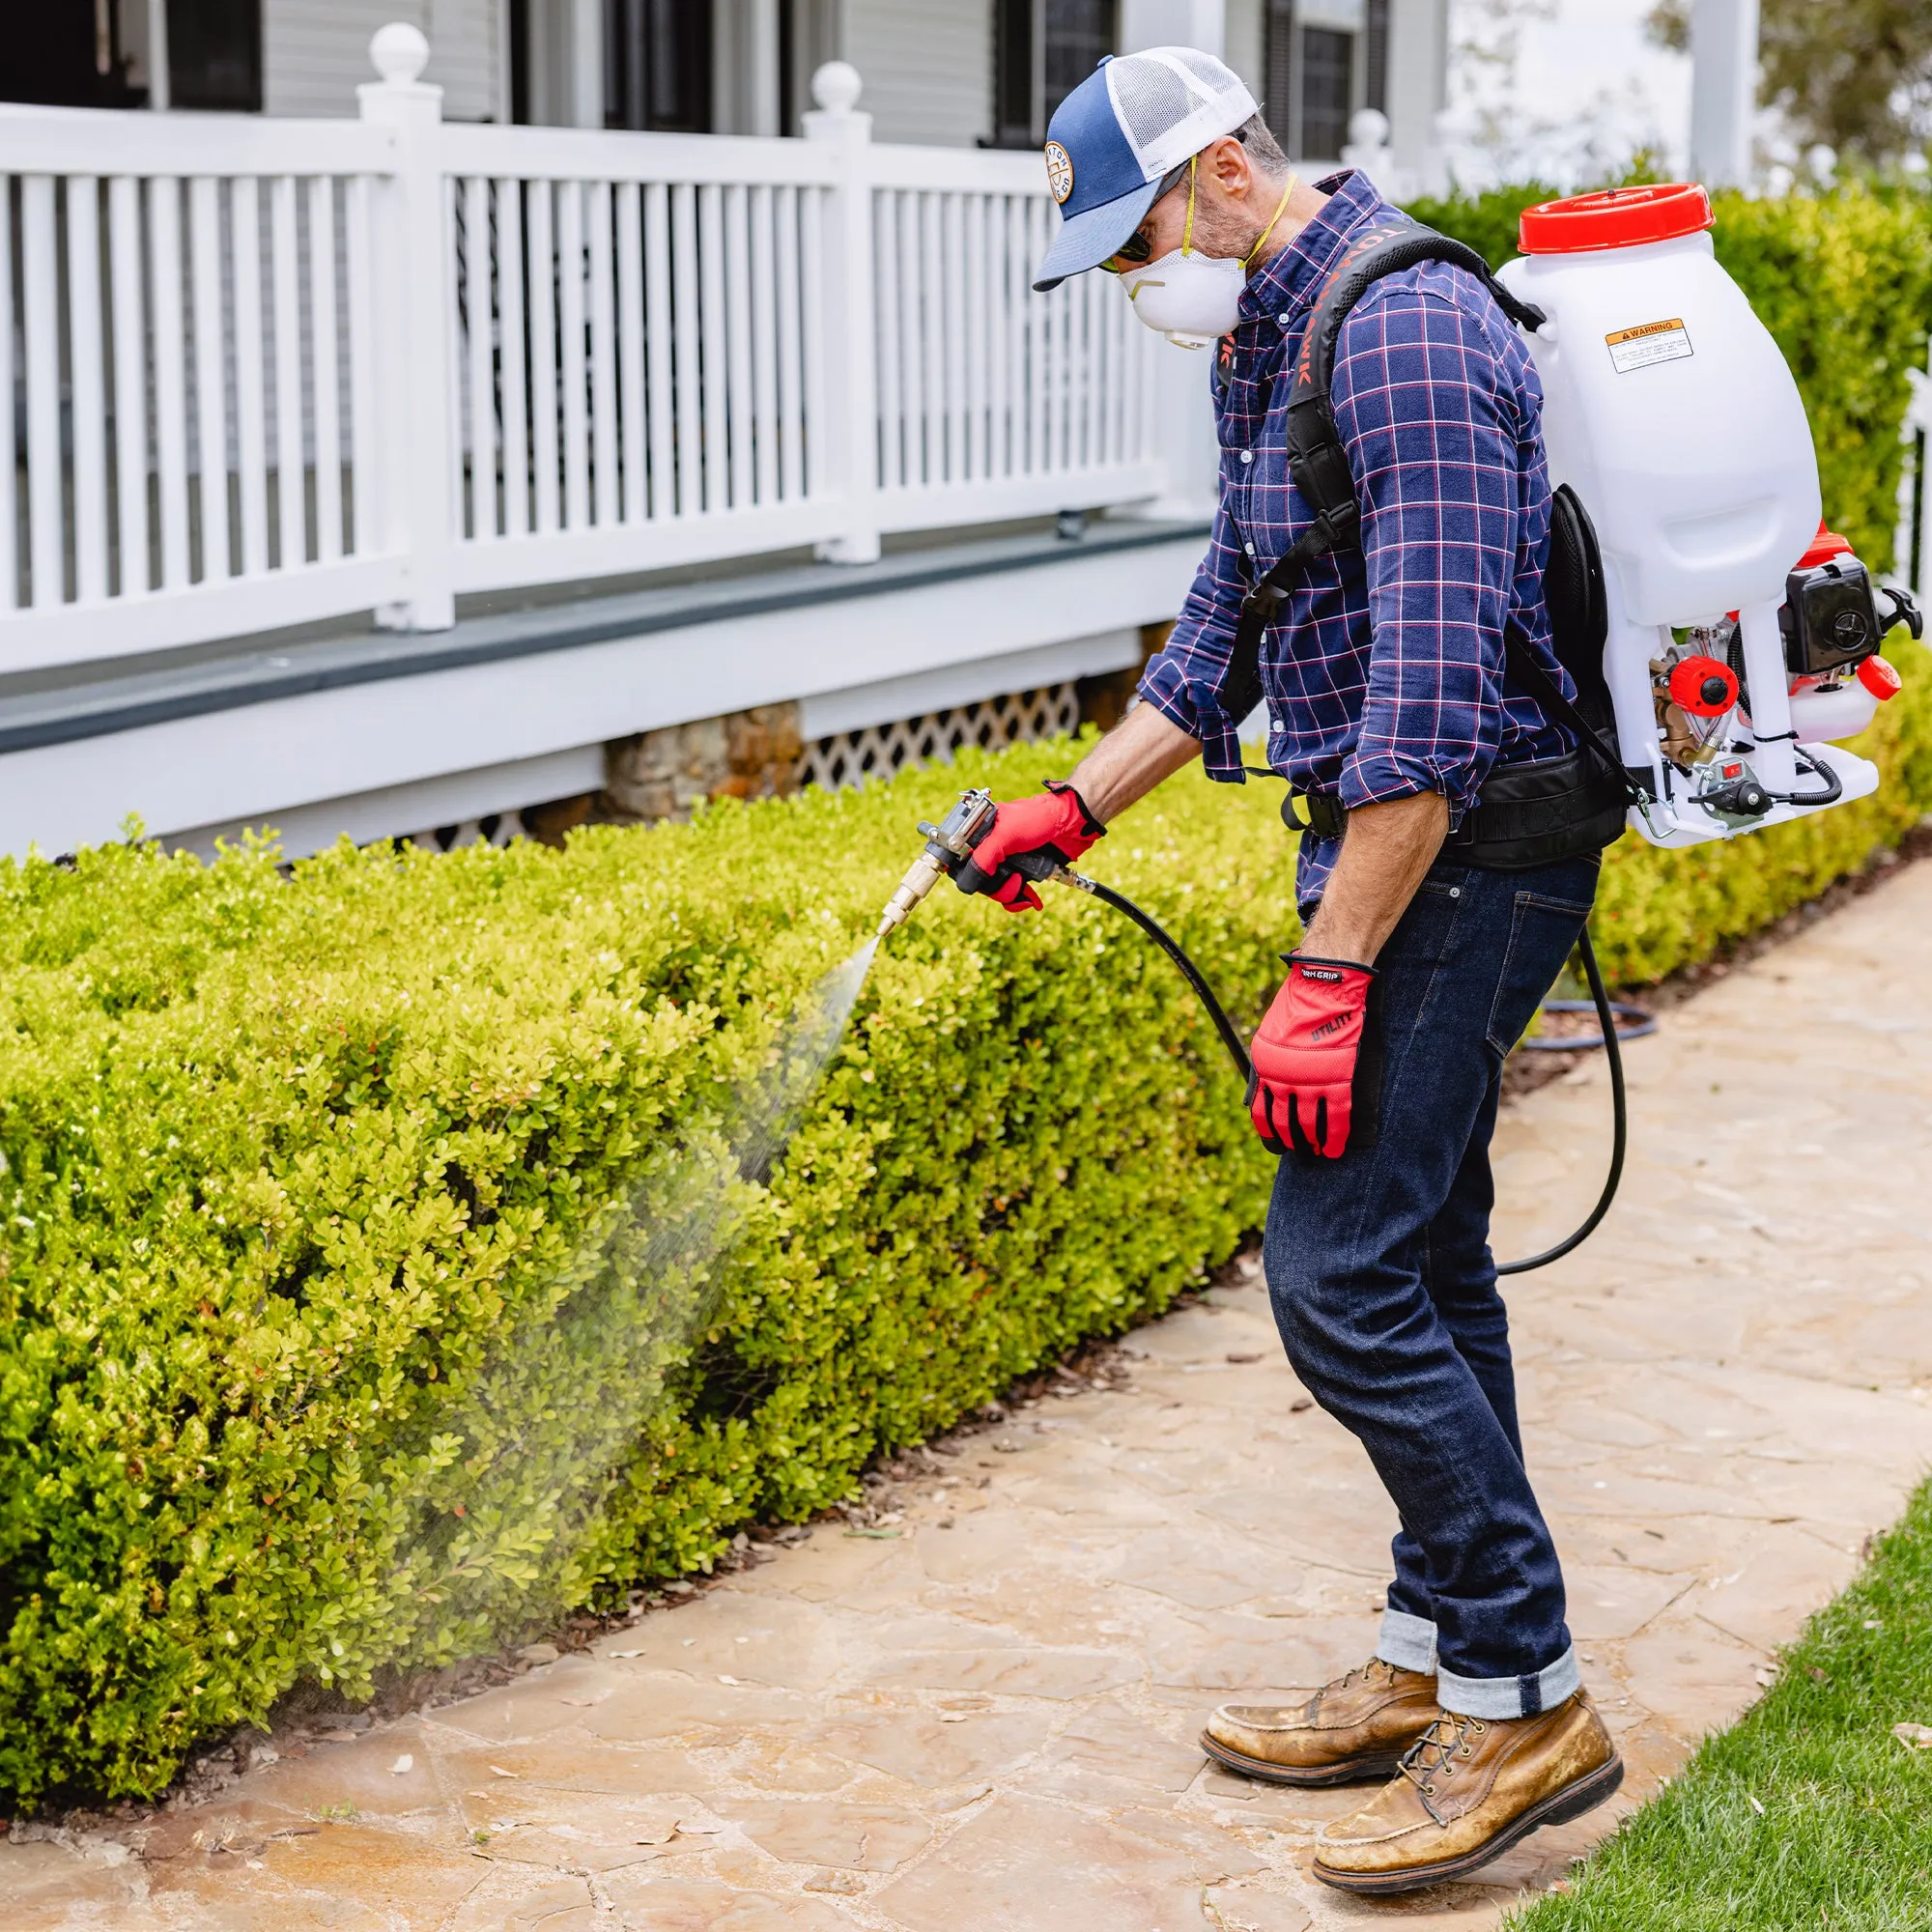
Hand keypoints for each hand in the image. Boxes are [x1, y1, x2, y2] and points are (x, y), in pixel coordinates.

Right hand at [953, 782, 1104, 911]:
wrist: (1072, 824)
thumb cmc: (1039, 819)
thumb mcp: (1005, 835)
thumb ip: (984, 858)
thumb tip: (967, 883)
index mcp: (980, 832)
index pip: (960, 859)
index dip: (965, 873)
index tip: (978, 881)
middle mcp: (991, 847)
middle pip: (978, 879)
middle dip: (995, 886)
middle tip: (1012, 880)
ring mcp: (1007, 860)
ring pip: (995, 889)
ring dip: (1009, 893)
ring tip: (1022, 885)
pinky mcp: (1023, 871)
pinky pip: (1012, 893)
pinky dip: (1020, 899)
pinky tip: (1031, 899)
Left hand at [1247, 954, 1376, 1158]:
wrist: (1324, 986)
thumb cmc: (1297, 1006)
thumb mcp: (1268, 1037)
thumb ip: (1269, 1067)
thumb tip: (1269, 1093)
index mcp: (1266, 1069)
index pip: (1262, 1112)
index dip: (1270, 1132)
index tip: (1277, 1142)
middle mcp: (1285, 1078)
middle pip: (1286, 1123)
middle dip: (1293, 1142)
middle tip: (1301, 1151)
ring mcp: (1313, 1079)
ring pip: (1312, 1124)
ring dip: (1315, 1142)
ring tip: (1319, 1153)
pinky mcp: (1339, 1077)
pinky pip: (1337, 1116)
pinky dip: (1337, 1135)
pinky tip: (1337, 1147)